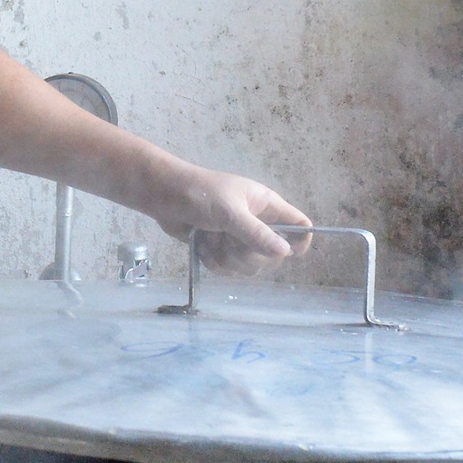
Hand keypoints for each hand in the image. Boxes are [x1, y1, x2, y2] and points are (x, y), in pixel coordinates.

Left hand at [146, 163, 311, 273]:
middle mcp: (257, 223)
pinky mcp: (220, 249)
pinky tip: (201, 245)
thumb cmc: (198, 193)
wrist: (162, 195)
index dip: (298, 242)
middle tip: (229, 240)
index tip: (281, 252)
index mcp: (267, 206)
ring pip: (249, 266)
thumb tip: (285, 253)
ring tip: (210, 239)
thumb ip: (256, 233)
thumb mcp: (229, 211)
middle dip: (248, 254)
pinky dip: (213, 261)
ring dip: (227, 258)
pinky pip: (229, 269)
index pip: (300, 225)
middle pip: (273, 255)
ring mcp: (238, 237)